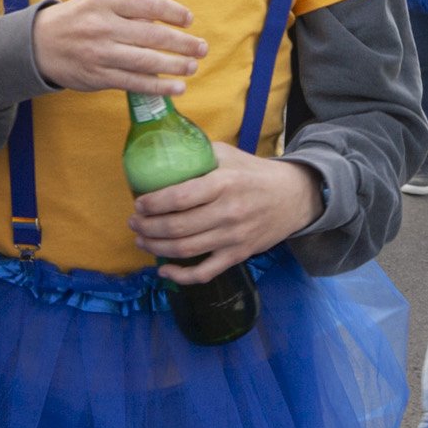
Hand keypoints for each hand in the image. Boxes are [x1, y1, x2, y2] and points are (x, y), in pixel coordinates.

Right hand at [32, 0, 206, 95]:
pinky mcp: (98, 77)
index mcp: (105, 1)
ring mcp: (100, 53)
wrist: (39, 44)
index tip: (188, 20)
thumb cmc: (78, 19)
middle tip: (202, 47)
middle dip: (183, 42)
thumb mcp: (98, 1)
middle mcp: (103, 26)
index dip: (173, 12)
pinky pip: (134, 83)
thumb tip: (166, 22)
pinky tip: (177, 88)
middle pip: (153, 35)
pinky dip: (159, 86)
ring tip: (193, 66)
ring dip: (175, 65)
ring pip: (146, 61)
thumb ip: (130, 8)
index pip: (148, 4)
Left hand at [130, 143, 321, 280]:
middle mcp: (228, 212)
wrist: (293, 197)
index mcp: (224, 183)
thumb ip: (199, 153)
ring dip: (156, 248)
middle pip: (177, 227)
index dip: (153, 203)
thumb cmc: (254, 173)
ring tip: (141, 240)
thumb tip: (164, 151)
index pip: (180, 197)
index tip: (139, 203)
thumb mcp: (229, 154)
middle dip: (147, 227)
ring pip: (186, 250)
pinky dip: (180, 276)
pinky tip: (164, 271)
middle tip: (134, 223)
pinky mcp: (238, 255)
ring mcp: (233, 237)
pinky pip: (205, 272)